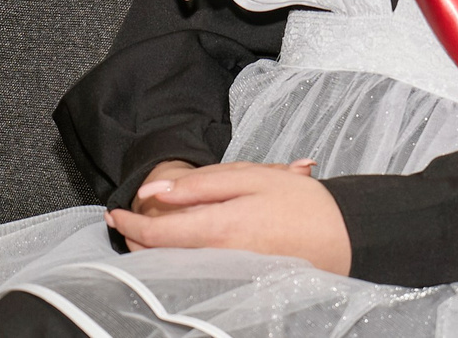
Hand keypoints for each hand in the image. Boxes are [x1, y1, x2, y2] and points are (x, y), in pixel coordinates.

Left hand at [108, 161, 346, 272]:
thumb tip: (154, 193)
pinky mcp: (239, 280)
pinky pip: (196, 272)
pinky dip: (178, 260)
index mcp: (219, 228)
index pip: (159, 233)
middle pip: (161, 255)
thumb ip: (200, 186)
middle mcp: (219, 258)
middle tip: (120, 219)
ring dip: (154, 250)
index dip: (130, 223)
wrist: (343, 236)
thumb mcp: (249, 177)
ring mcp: (228, 274)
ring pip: (176, 266)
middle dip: (135, 239)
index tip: (114, 211)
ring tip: (140, 231)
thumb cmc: (299, 202)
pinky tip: (177, 248)